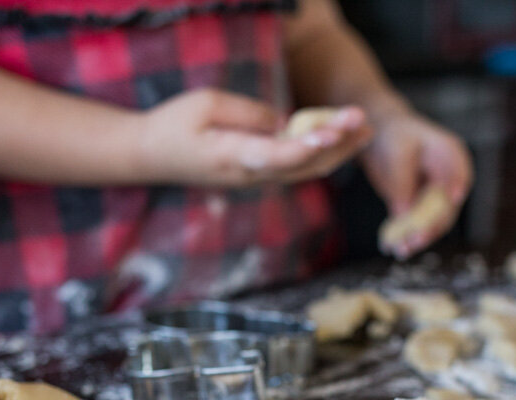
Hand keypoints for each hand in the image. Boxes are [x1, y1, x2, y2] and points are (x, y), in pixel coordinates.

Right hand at [136, 89, 371, 187]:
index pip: (278, 154)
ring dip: (337, 151)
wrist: (151, 155)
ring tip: (364, 130)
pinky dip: (322, 154)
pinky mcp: (258, 174)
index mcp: (233, 157)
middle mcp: (250, 175)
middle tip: (363, 121)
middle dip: (337, 144)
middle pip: (303, 165)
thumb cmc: (174, 125)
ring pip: (305, 170)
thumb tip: (283, 122)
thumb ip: (247, 114)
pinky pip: (296, 167)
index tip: (332, 132)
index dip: (308, 144)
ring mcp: (256, 178)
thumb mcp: (205, 105)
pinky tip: (342, 140)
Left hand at [362, 108, 472, 257]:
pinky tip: (394, 247)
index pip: (461, 172)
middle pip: (448, 206)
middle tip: (417, 238)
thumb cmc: (392, 136)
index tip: (454, 197)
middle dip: (434, 225)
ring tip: (403, 249)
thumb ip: (403, 183)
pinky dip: (407, 237)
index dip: (458, 185)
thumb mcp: (396, 155)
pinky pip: (417, 225)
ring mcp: (436, 195)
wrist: (379, 135)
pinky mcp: (419, 207)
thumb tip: (405, 214)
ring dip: (419, 237)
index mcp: (450, 154)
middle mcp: (448, 177)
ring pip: (434, 222)